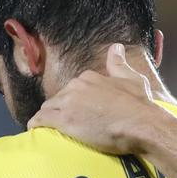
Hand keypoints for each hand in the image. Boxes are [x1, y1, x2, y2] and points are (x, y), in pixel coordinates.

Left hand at [28, 43, 161, 154]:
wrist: (141, 124)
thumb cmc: (140, 105)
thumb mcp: (133, 79)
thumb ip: (120, 64)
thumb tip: (116, 47)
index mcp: (89, 77)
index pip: (72, 88)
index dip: (74, 101)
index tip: (78, 111)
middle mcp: (76, 86)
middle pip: (58, 98)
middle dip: (60, 109)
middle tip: (67, 124)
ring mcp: (68, 103)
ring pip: (47, 108)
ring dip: (48, 118)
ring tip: (52, 130)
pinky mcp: (63, 120)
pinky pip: (40, 120)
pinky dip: (36, 125)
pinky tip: (35, 131)